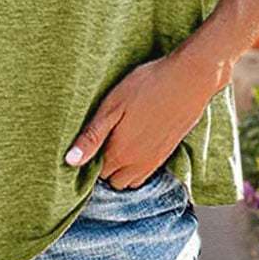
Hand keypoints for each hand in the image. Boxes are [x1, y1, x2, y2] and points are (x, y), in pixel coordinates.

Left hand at [63, 49, 225, 188]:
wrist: (188, 79)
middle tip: (101, 141)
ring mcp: (155, 160)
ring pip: (130, 180)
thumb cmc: (146, 86)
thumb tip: (70, 162)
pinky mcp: (168, 152)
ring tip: (116, 143)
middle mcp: (137, 164)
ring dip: (121, 169)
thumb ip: (91, 137)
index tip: (87, 143)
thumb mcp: (112, 106)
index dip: (89, 160)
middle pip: (112, 180)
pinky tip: (135, 142)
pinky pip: (147, 173)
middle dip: (104, 167)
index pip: (95, 173)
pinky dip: (137, 166)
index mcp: (119, 153)